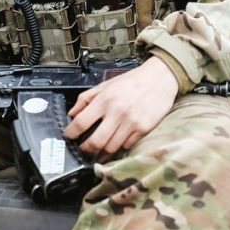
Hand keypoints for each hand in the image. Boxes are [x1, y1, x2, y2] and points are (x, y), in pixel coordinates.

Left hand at [63, 56, 179, 156]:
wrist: (160, 79)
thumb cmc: (132, 81)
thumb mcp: (106, 84)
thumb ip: (86, 98)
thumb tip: (72, 114)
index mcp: (105, 99)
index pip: (81, 122)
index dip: (71, 133)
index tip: (69, 136)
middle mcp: (117, 112)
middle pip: (96, 141)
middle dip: (86, 148)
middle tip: (83, 148)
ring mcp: (131, 122)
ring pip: (111, 147)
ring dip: (102, 150)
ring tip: (99, 146)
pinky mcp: (144, 129)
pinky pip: (127, 145)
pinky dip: (119, 145)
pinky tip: (117, 140)